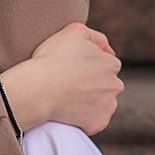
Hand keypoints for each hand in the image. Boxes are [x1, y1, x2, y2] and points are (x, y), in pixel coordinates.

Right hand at [0, 23, 121, 135]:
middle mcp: (115, 85)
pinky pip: (94, 122)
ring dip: (90, 102)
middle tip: (70, 85)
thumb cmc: (52, 58)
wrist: (39, 89)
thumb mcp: (74, 32)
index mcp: (111, 64)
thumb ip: (95, 37)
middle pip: (107, 85)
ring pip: (102, 103)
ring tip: (68, 99)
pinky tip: (69, 113)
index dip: (88, 67)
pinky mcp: (99, 122)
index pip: (106, 65)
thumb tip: (108, 49)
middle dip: (93, 85)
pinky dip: (84, 119)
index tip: (72, 70)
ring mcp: (108, 105)